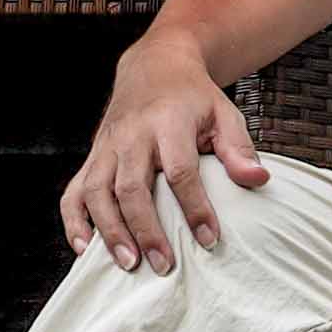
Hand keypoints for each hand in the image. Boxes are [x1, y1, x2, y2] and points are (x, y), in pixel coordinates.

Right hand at [61, 35, 271, 272]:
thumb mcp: (223, 113)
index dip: (194, 207)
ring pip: (97, 192)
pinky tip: (85, 249)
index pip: (179, 170)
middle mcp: (131, 135)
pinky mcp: (92, 156)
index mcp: (168, 122)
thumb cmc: (193, 97)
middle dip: (146, 229)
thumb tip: (258, 180)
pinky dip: (75, 221)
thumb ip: (239, 149)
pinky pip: (73, 192)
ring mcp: (106, 147)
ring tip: (129, 264)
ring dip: (110, 231)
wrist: (154, 66)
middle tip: (162, 265)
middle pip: (131, 187)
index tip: (209, 240)